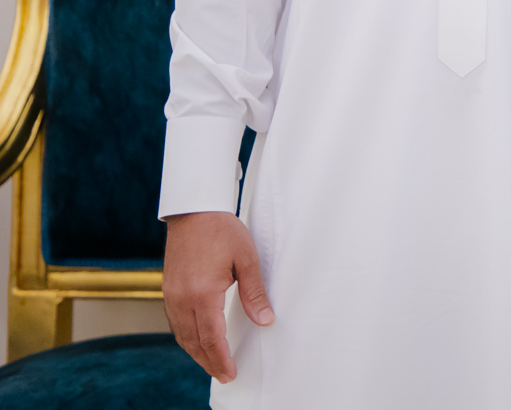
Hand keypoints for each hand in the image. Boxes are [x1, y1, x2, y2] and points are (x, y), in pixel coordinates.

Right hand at [163, 211, 271, 381]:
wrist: (194, 212)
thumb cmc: (223, 231)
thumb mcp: (246, 259)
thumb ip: (254, 293)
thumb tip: (266, 320)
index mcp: (202, 294)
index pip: (212, 338)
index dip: (221, 358)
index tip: (231, 373)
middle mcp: (182, 300)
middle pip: (194, 342)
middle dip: (209, 362)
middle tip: (224, 375)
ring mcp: (172, 295)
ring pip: (182, 335)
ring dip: (196, 352)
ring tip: (212, 363)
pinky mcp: (168, 290)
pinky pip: (175, 323)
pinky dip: (187, 337)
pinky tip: (197, 340)